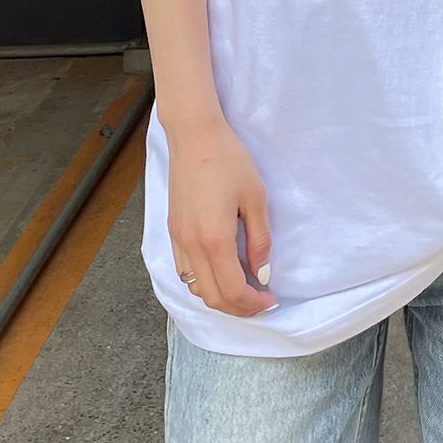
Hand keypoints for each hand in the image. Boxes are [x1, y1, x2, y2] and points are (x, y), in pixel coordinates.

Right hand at [166, 115, 277, 315]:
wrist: (195, 135)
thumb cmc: (229, 159)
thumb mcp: (255, 197)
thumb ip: (259, 239)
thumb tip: (261, 272)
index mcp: (215, 239)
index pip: (233, 290)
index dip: (253, 304)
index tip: (270, 300)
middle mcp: (191, 245)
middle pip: (212, 297)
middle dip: (238, 307)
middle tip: (259, 302)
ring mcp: (178, 239)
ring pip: (195, 287)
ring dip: (219, 296)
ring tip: (242, 288)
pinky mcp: (172, 230)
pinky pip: (185, 271)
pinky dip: (203, 281)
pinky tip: (220, 271)